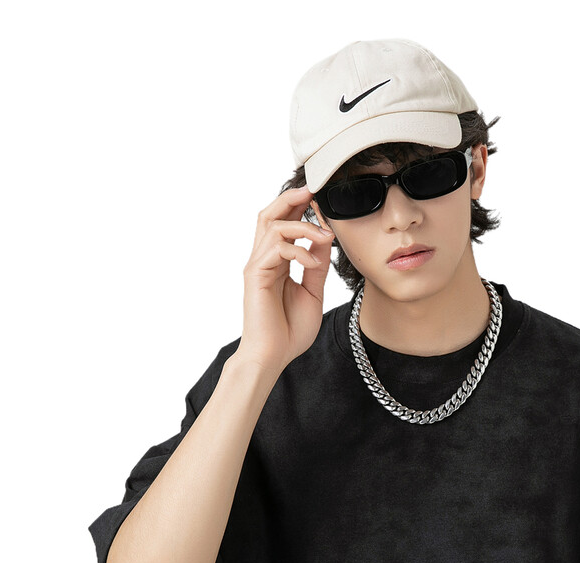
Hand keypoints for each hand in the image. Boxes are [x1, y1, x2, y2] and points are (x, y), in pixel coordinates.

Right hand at [239, 184, 335, 374]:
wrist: (272, 356)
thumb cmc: (289, 331)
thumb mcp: (312, 293)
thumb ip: (315, 266)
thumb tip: (324, 241)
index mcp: (276, 262)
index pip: (283, 224)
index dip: (299, 208)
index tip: (320, 199)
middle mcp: (262, 259)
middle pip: (268, 214)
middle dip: (290, 199)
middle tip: (312, 191)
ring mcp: (257, 266)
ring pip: (272, 225)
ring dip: (302, 226)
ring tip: (324, 237)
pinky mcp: (255, 275)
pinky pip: (275, 249)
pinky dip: (298, 250)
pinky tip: (313, 262)